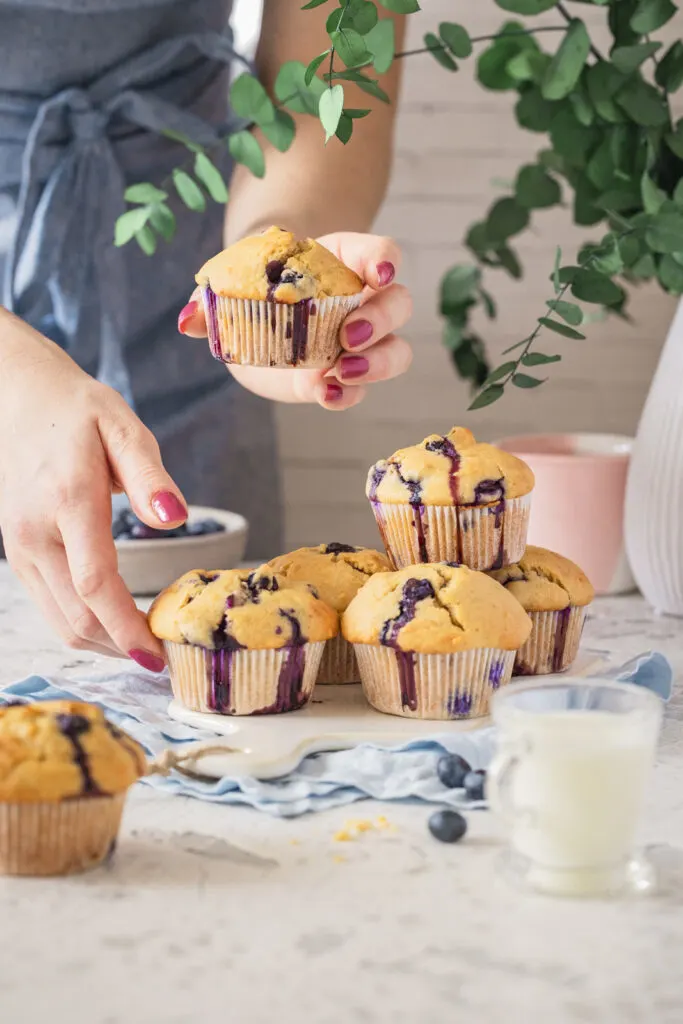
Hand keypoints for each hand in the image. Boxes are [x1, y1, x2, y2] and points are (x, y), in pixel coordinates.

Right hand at [0, 312, 185, 666]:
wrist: (20, 399)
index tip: (157, 654)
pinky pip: (51, 606)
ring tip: (145, 648)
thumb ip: (149, 476)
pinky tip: (117, 624)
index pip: (95, 583)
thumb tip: (174, 517)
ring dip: (104, 643)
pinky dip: (85, 626)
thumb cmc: (79, 411)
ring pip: (60, 620)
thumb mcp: (123, 427)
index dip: (126, 626)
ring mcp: (21, 547)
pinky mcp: (20, 554)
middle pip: (76, 615)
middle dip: (121, 647)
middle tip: (165, 658)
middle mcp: (35, 533)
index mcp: (66, 500)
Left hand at [179, 233, 412, 409]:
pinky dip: (349, 395)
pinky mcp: (344, 377)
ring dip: (379, 363)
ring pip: (396, 350)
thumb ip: (210, 298)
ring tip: (342, 372)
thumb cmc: (249, 286)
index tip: (379, 276)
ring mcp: (360, 343)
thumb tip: (190, 320)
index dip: (386, 261)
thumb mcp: (229, 282)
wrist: (251, 321)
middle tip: (349, 336)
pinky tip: (326, 395)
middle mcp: (363, 301)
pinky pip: (362, 389)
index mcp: (342, 261)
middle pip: (398, 304)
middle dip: (381, 320)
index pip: (381, 253)